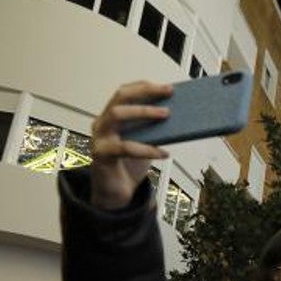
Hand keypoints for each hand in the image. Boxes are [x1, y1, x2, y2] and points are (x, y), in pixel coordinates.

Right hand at [90, 81, 172, 209]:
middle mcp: (102, 122)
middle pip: (120, 97)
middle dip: (145, 92)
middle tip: (168, 93)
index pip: (126, 92)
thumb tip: (181, 116)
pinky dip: (147, 149)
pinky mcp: (101, 154)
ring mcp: (99, 137)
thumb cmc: (130, 164)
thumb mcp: (146, 141)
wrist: (116, 193)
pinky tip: (164, 153)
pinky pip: (125, 147)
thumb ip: (155, 128)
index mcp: (112, 116)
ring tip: (166, 116)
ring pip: (117, 115)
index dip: (146, 87)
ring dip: (143, 112)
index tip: (168, 88)